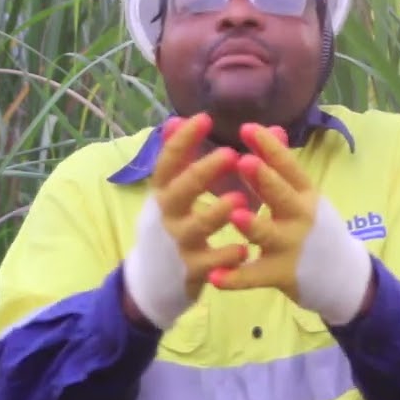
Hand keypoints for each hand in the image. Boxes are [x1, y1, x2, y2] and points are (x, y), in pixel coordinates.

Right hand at [122, 113, 249, 328]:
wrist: (154, 281)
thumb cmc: (174, 226)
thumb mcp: (173, 193)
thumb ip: (185, 158)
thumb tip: (178, 118)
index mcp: (164, 191)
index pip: (168, 161)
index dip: (184, 140)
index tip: (204, 118)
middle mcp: (167, 214)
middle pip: (182, 189)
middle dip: (204, 171)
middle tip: (231, 154)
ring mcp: (178, 243)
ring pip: (197, 226)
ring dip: (218, 212)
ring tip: (241, 200)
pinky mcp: (191, 270)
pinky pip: (210, 262)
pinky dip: (226, 256)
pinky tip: (244, 249)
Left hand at [208, 123, 372, 325]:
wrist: (341, 275)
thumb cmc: (314, 228)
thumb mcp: (305, 196)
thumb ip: (284, 167)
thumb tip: (272, 128)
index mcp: (305, 194)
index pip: (289, 166)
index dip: (269, 148)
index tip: (247, 128)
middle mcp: (301, 217)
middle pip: (282, 196)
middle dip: (265, 180)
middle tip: (244, 162)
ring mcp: (291, 247)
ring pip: (269, 235)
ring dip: (253, 226)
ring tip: (237, 216)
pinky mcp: (281, 274)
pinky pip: (254, 276)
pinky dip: (235, 278)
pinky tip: (215, 277)